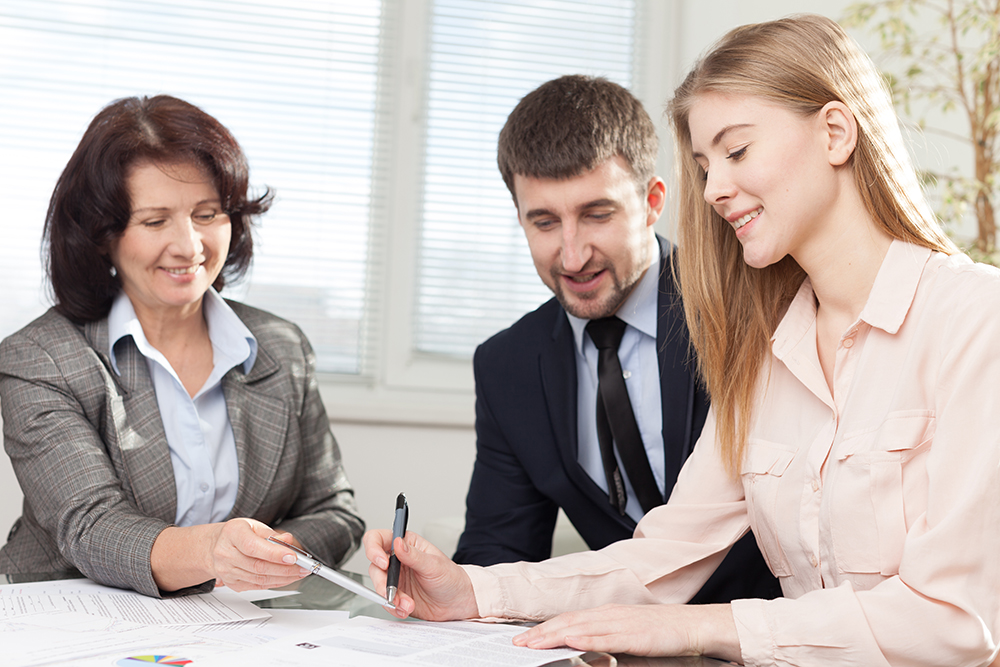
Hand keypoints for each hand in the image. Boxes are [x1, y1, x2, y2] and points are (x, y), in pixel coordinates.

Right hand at [152, 518, 307, 591]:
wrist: (214, 546)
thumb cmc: (237, 533)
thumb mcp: (254, 525)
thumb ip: (273, 534)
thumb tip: (289, 541)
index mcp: (232, 533)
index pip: (253, 547)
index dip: (275, 554)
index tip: (293, 557)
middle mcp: (226, 553)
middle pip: (258, 566)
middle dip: (286, 569)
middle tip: (304, 567)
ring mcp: (227, 571)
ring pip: (259, 579)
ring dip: (283, 578)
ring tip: (300, 573)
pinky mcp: (232, 583)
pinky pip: (257, 586)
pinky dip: (275, 583)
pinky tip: (287, 578)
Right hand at [363, 528, 478, 620]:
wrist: (457, 602)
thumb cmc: (450, 577)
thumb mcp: (433, 564)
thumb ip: (414, 555)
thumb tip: (397, 543)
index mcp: (406, 544)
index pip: (379, 539)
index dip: (373, 548)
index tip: (381, 562)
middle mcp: (397, 560)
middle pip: (375, 566)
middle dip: (382, 582)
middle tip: (392, 592)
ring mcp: (395, 579)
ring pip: (378, 586)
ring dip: (390, 598)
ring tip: (407, 604)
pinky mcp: (396, 595)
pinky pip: (386, 602)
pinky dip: (394, 608)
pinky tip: (406, 609)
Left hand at [510, 603, 740, 662]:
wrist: (692, 626)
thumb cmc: (662, 634)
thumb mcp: (627, 640)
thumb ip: (604, 645)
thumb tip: (584, 655)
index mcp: (606, 614)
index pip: (568, 620)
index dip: (545, 628)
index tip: (525, 637)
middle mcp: (609, 614)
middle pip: (568, 622)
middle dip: (541, 632)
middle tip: (518, 642)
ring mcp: (620, 622)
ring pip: (580, 628)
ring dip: (554, 635)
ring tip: (534, 643)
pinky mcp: (633, 634)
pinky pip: (605, 637)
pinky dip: (586, 639)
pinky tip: (571, 642)